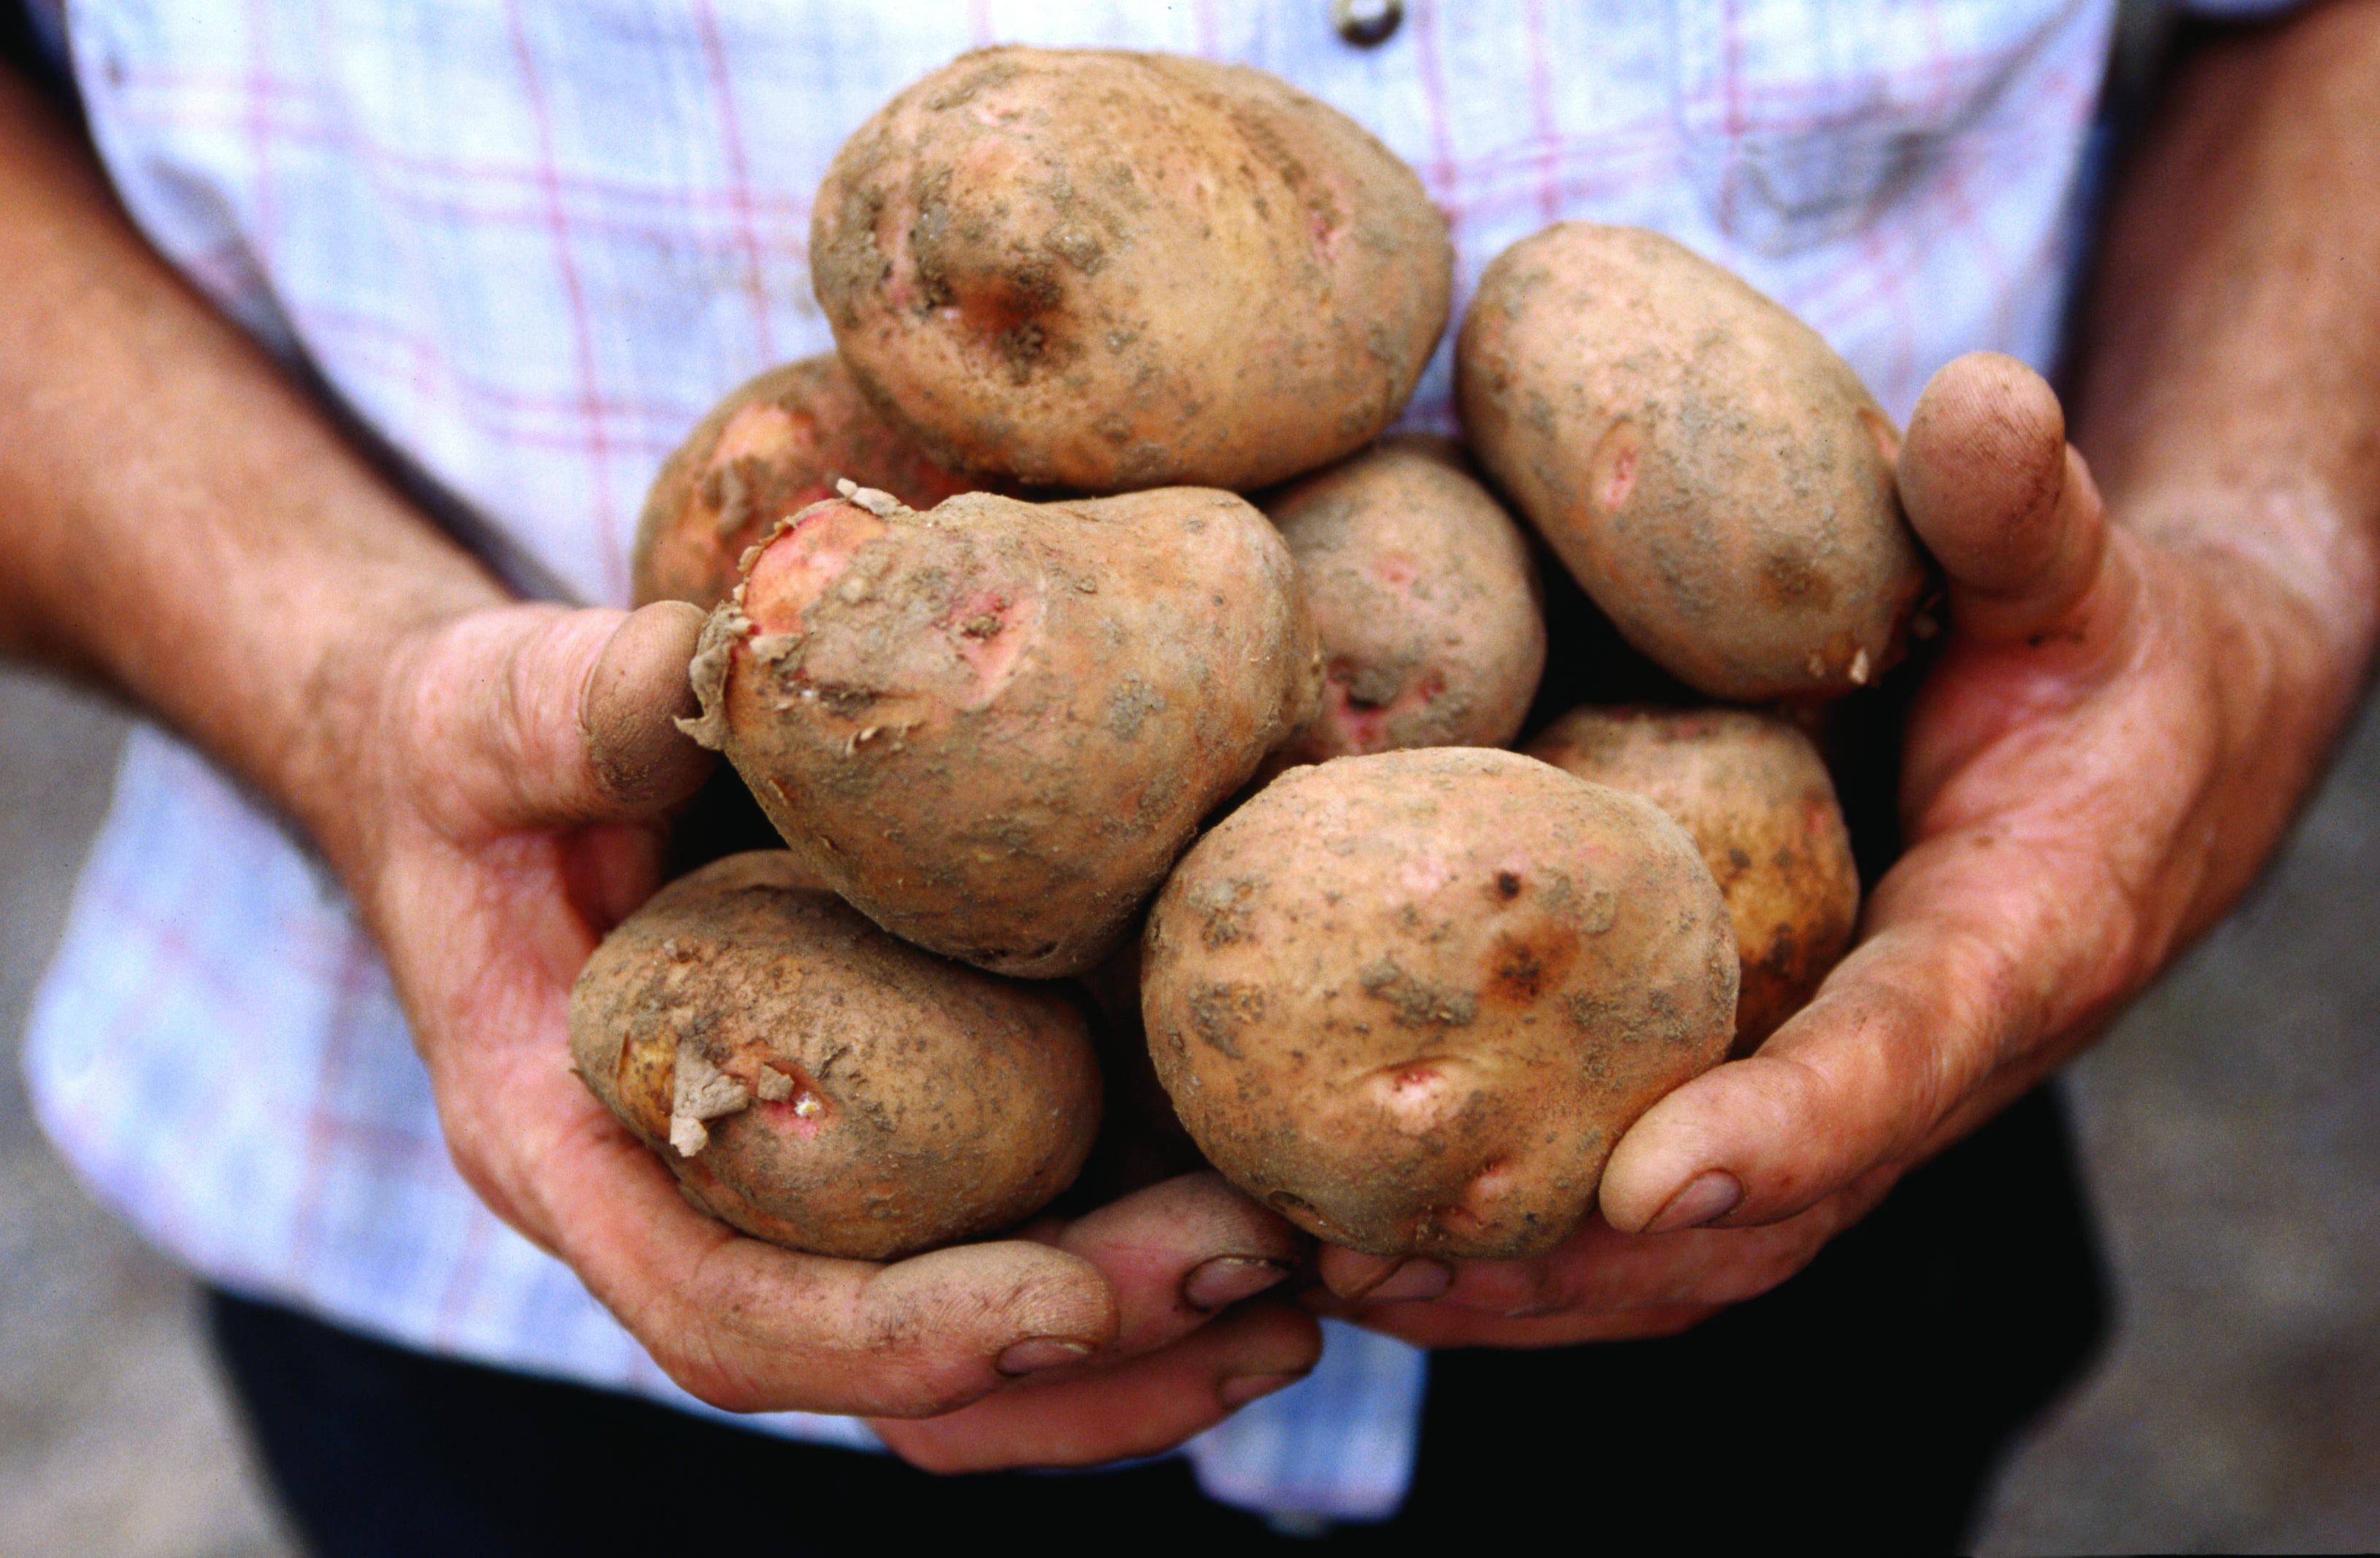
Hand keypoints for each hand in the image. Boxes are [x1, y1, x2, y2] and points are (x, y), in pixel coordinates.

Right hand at [334, 600, 1318, 1467]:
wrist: (488, 775)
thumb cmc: (476, 753)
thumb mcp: (497, 712)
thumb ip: (590, 702)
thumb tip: (725, 650)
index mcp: (574, 1153)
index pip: (737, 1310)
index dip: (904, 1334)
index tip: (1076, 1307)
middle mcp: (695, 1209)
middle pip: (892, 1375)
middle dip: (1086, 1356)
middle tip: (1267, 1282)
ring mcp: (798, 1189)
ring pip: (970, 1357)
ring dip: (1145, 1345)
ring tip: (1313, 1287)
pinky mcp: (882, 1136)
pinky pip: (1010, 1239)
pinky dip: (1136, 1248)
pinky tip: (1265, 1201)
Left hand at [1317, 352, 2368, 1343]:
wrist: (2143, 759)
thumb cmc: (2100, 659)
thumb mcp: (2080, 577)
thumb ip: (2024, 512)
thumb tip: (1977, 397)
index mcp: (2012, 946)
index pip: (1900, 1058)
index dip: (1784, 1131)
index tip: (1646, 1179)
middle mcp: (1916, 1063)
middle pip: (1754, 1215)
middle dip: (1571, 1259)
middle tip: (1379, 1257)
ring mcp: (1838, 1096)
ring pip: (1685, 1251)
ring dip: (1511, 1285)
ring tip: (1322, 1272)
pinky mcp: (1769, 1081)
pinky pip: (1646, 1204)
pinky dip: (1523, 1245)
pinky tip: (1372, 1231)